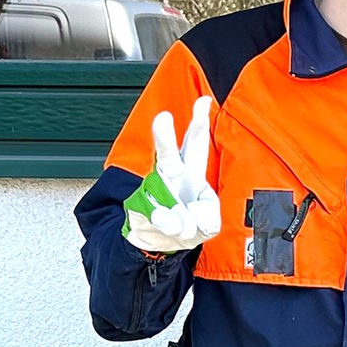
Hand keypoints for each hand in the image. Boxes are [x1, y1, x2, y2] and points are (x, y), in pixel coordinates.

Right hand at [122, 97, 222, 253]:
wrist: (157, 244)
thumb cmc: (186, 226)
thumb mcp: (208, 224)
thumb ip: (207, 218)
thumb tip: (185, 221)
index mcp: (190, 173)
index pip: (195, 145)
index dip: (199, 124)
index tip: (202, 102)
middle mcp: (168, 178)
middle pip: (167, 155)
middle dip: (165, 138)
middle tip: (162, 118)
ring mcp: (151, 194)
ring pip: (155, 193)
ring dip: (169, 212)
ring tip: (180, 226)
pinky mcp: (138, 211)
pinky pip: (157, 221)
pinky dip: (169, 231)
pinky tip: (173, 233)